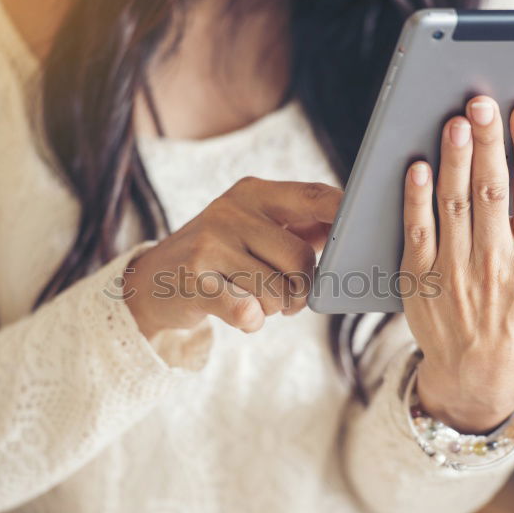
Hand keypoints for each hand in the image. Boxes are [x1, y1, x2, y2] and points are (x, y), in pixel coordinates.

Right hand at [124, 177, 341, 338]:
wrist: (151, 281)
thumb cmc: (218, 255)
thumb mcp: (251, 227)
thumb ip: (298, 225)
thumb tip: (352, 226)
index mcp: (252, 192)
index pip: (313, 196)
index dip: (344, 214)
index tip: (362, 232)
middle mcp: (230, 211)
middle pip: (301, 258)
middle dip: (302, 289)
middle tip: (290, 299)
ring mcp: (209, 244)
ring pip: (278, 290)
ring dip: (276, 308)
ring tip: (258, 302)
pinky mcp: (194, 280)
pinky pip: (247, 309)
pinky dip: (252, 320)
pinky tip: (245, 316)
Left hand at [400, 96, 513, 432]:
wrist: (479, 370)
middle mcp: (496, 263)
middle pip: (491, 191)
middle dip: (488, 143)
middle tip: (481, 102)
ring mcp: (455, 271)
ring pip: (453, 205)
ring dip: (453, 160)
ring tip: (454, 123)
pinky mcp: (420, 278)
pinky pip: (417, 230)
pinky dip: (416, 198)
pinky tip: (417, 167)